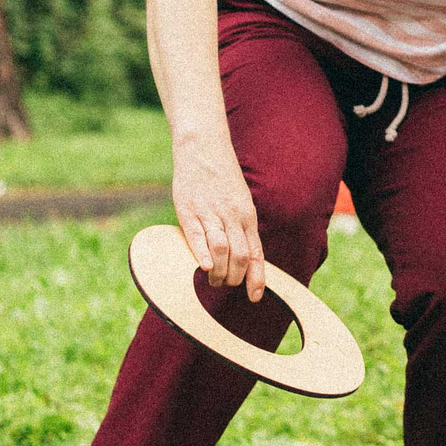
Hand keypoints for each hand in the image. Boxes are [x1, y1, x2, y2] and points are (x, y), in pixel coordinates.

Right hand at [171, 137, 264, 299]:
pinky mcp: (188, 210)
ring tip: (212, 279)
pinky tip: (202, 267)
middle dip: (234, 278)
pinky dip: (201, 254)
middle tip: (224, 284)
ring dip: (218, 272)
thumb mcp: (240, 201)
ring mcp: (210, 213)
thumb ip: (241, 227)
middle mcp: (232, 217)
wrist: (203, 147)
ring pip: (221, 250)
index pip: (255, 254)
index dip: (257, 279)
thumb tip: (244, 255)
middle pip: (240, 257)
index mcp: (247, 216)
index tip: (255, 298)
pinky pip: (197, 236)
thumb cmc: (222, 178)